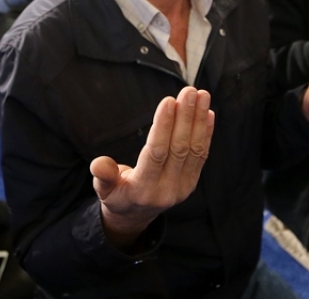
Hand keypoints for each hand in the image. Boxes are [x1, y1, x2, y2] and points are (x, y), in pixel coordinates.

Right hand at [91, 87, 213, 246]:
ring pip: (194, 150)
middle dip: (186, 117)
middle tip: (189, 92)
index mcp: (142, 189)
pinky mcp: (191, 182)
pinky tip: (209, 113)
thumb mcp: (103, 189)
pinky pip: (201, 155)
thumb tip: (100, 164)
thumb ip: (103, 175)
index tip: (169, 101)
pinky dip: (206, 133)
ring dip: (199, 121)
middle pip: (179, 148)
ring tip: (202, 96)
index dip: (163, 126)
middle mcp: (167, 189)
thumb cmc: (117, 195)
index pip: (156, 153)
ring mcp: (182, 186)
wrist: (136, 216)